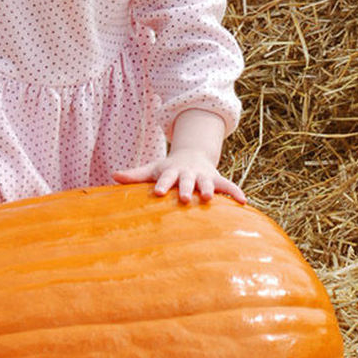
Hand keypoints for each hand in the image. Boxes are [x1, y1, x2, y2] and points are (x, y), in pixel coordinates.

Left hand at [113, 148, 244, 204]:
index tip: (158, 193)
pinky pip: (228, 186)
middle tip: (185, 198)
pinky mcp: (217, 180)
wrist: (192, 155)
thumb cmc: (168, 168)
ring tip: (209, 199)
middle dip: (186, 188)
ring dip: (209, 190)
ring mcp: (204, 176)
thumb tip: (113, 176)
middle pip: (187, 180)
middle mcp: (189, 173)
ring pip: (208, 183)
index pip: (165, 178)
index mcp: (172, 171)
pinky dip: (236, 193)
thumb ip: (134, 175)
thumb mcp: (152, 169)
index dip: (162, 185)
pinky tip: (244, 203)